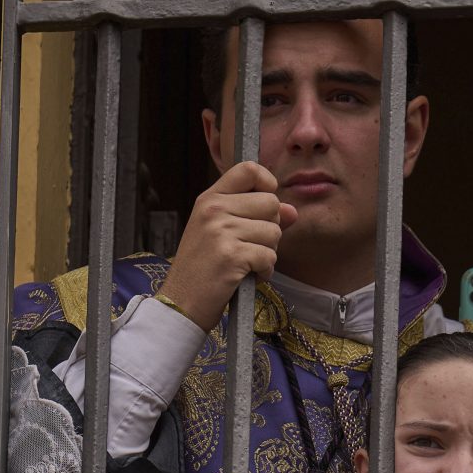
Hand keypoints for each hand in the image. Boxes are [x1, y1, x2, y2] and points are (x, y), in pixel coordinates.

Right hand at [158, 160, 296, 328]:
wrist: (181, 302)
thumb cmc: (203, 268)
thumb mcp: (223, 233)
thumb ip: (257, 217)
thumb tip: (291, 210)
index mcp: (210, 199)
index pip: (249, 169)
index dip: (268, 185)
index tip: (265, 207)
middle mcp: (214, 209)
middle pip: (271, 203)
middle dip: (271, 228)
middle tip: (251, 246)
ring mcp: (221, 231)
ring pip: (274, 232)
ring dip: (268, 253)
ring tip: (246, 262)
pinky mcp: (232, 255)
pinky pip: (270, 256)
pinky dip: (265, 271)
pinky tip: (247, 275)